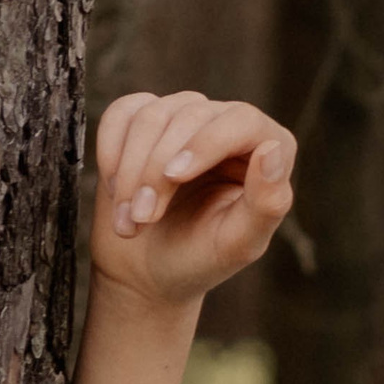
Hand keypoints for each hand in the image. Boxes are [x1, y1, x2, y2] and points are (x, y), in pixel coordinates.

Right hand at [90, 91, 296, 307]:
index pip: (242, 120)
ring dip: (130, 171)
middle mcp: (226, 123)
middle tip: (143, 218)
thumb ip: (267, 203)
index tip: (174, 177)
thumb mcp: (239, 243)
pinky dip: (110, 152)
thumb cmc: (201, 259)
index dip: (205, 143)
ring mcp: (183, 116)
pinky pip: (120, 113)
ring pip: (151, 116)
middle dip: (157, 170)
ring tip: (130, 219)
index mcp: (265, 147)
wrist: (149, 270)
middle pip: (189, 116)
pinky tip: (115, 191)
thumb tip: (273, 148)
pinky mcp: (142, 119)